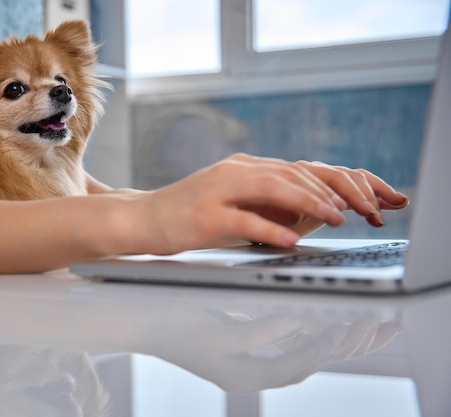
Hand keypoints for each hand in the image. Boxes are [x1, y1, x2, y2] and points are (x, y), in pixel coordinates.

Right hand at [131, 154, 408, 252]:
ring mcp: (217, 191)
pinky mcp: (205, 215)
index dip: (325, 184)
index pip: (293, 169)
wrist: (144, 218)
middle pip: (288, 173)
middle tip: (352, 211)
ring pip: (271, 188)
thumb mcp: (228, 198)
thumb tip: (303, 212)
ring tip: (334, 219)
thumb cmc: (188, 213)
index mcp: (240, 167)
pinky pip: (244, 220)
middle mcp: (232, 172)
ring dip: (308, 203)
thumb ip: (260, 199)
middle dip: (326, 192)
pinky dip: (271, 229)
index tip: (351, 201)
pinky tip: (292, 240)